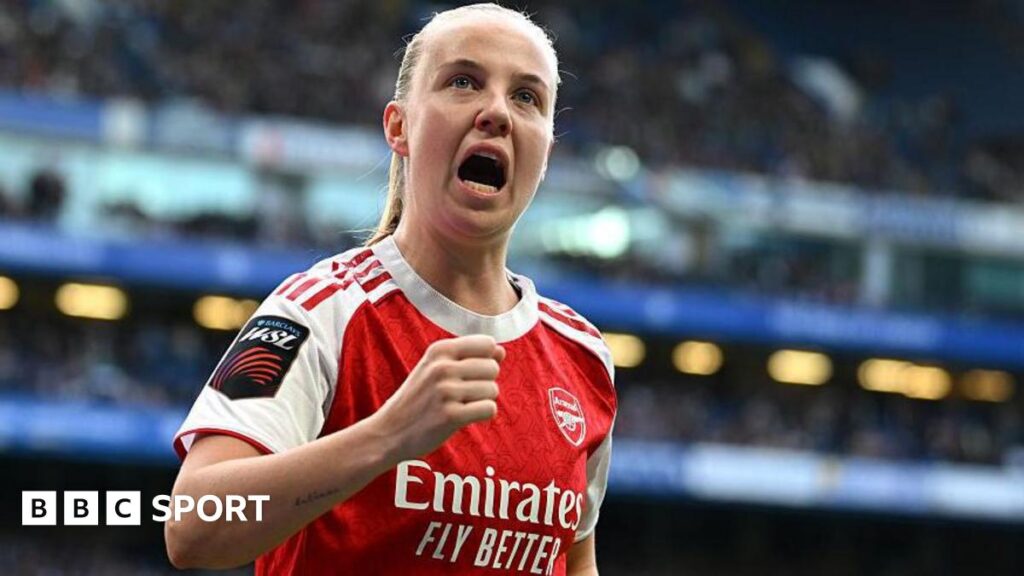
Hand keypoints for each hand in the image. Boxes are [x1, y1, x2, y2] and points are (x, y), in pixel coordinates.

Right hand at [373, 335, 504, 460]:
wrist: (388, 432)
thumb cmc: (418, 399)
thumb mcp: (435, 368)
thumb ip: (468, 356)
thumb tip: (501, 351)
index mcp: (439, 349)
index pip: (488, 344)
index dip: (486, 360)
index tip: (468, 374)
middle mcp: (442, 367)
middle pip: (493, 367)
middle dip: (485, 382)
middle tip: (463, 394)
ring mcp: (445, 391)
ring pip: (493, 390)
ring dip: (482, 401)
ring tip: (460, 406)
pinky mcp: (450, 416)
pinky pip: (489, 409)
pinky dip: (482, 415)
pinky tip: (464, 418)